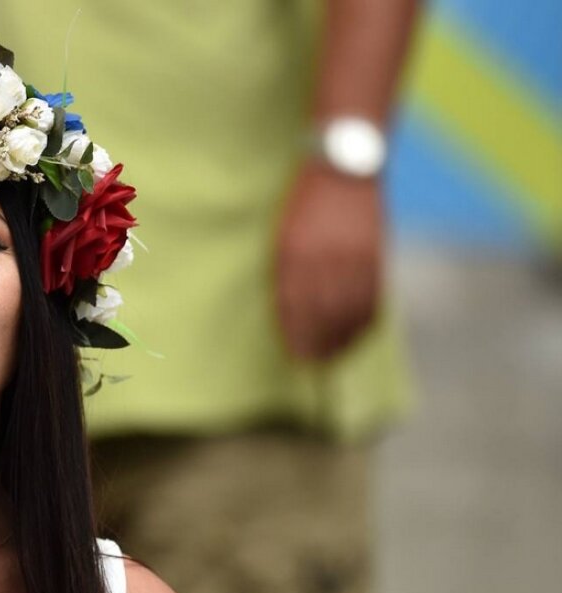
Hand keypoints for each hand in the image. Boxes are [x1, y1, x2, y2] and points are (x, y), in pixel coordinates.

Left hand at [274, 162, 383, 361]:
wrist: (344, 162)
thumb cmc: (305, 198)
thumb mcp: (285, 231)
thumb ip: (286, 267)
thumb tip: (287, 308)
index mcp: (294, 250)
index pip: (293, 304)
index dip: (295, 333)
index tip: (294, 353)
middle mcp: (324, 255)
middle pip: (321, 312)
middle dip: (316, 342)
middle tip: (312, 362)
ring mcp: (353, 254)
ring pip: (348, 308)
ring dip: (341, 337)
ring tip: (334, 356)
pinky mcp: (375, 251)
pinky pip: (371, 294)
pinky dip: (365, 319)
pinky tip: (358, 333)